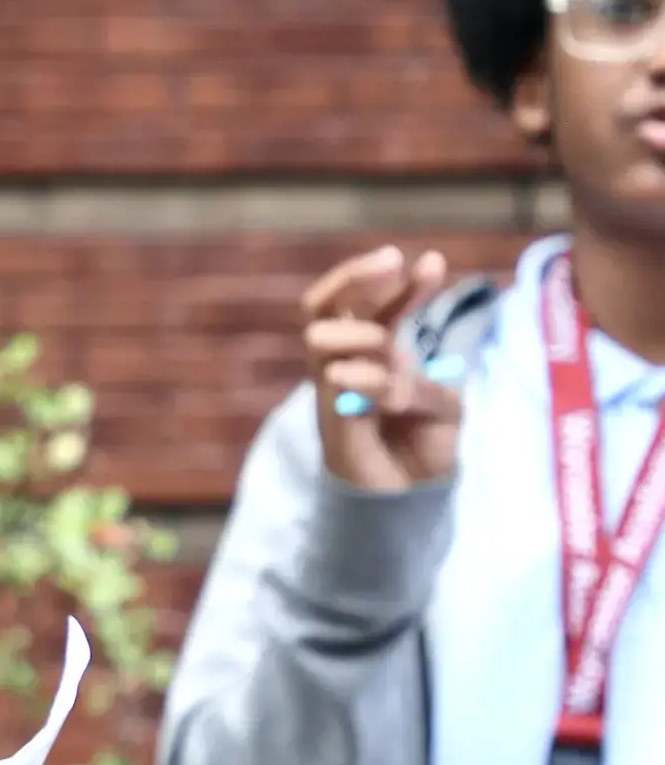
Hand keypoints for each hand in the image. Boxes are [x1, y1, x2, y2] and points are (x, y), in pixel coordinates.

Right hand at [303, 244, 461, 492]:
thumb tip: (393, 367)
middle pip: (325, 303)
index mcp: (377, 353)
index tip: (435, 263)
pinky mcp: (330, 420)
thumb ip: (427, 383)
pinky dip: (365, 377)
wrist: (409, 504)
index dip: (402, 283)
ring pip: (318, 333)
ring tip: (386, 344)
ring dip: (356, 329)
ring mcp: (333, 390)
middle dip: (356, 275)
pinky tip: (390, 391)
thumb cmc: (425, 450)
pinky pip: (336, 383)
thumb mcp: (445, 406)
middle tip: (392, 260)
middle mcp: (347, 364)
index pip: (376, 305)